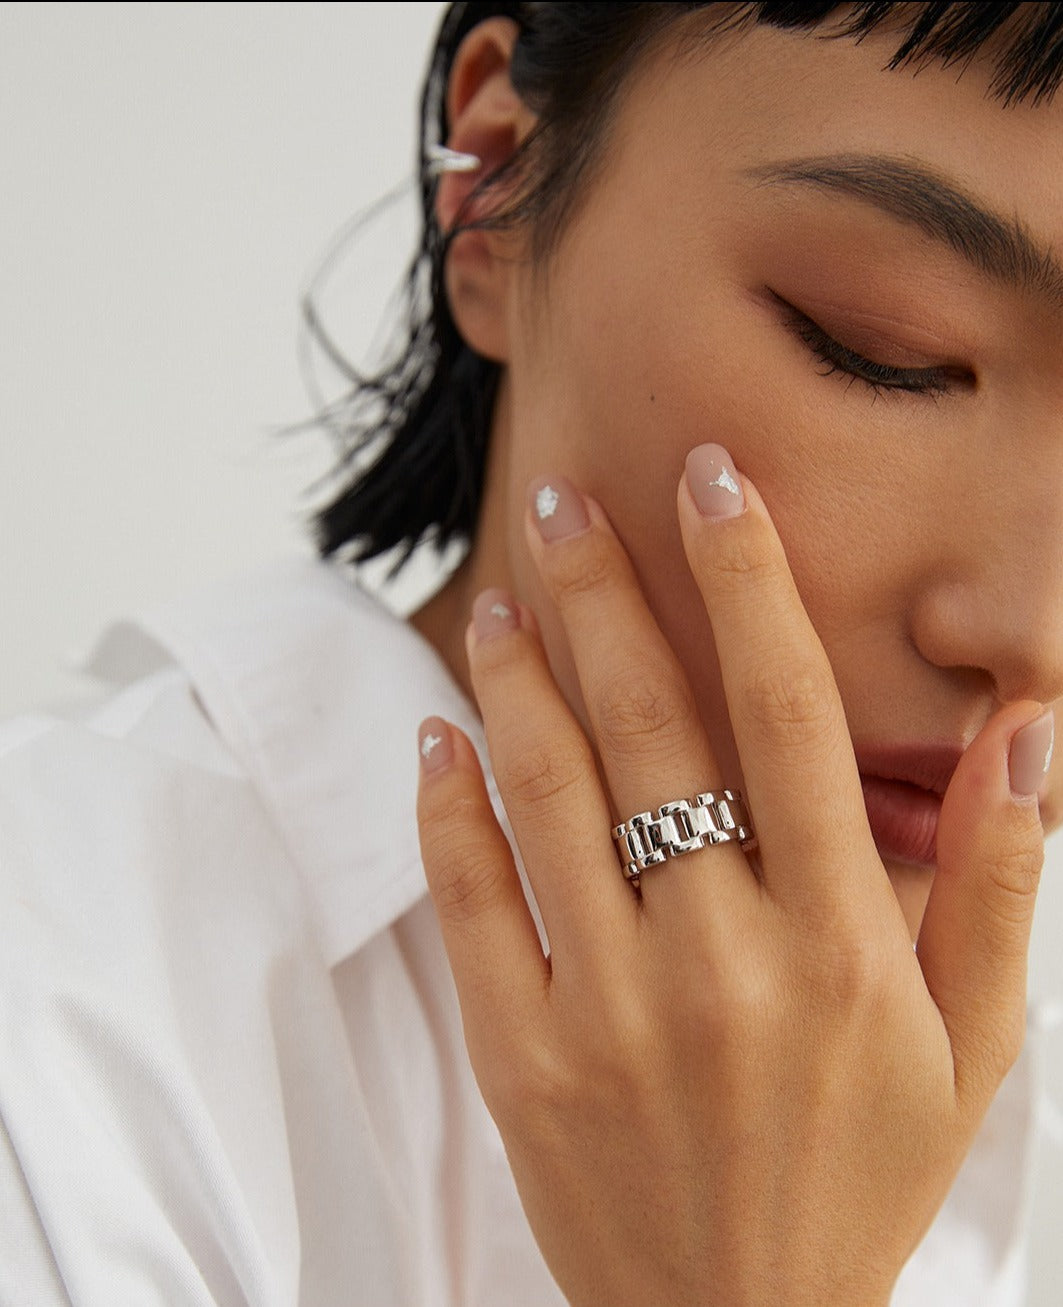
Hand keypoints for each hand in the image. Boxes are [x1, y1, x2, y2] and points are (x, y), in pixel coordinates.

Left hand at [415, 443, 1047, 1306]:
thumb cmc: (861, 1173)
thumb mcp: (972, 1045)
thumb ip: (1003, 882)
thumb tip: (1028, 729)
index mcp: (842, 942)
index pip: (790, 713)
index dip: (749, 578)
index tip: (712, 478)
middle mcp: (723, 958)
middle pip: (650, 727)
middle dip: (604, 592)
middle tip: (562, 500)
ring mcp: (609, 1009)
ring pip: (549, 795)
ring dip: (517, 678)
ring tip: (500, 595)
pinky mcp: (522, 1058)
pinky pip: (471, 903)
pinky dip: (448, 807)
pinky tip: (442, 734)